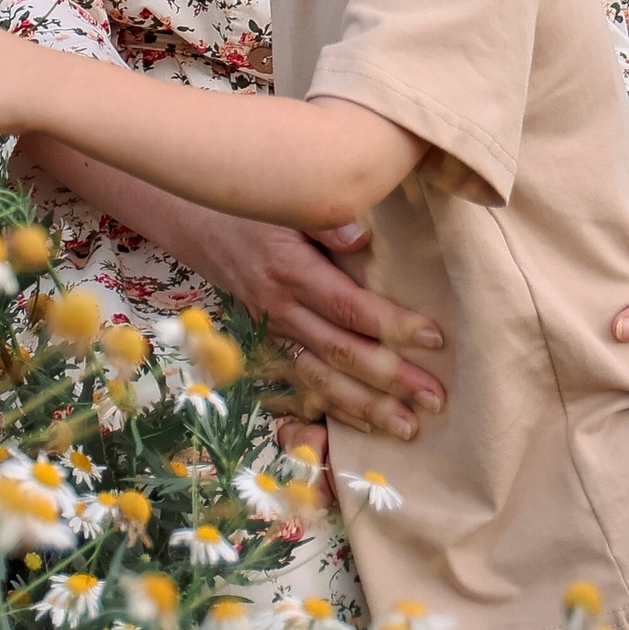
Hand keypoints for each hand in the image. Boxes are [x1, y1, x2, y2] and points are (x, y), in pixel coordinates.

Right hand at [166, 205, 446, 443]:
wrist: (193, 221)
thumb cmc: (252, 205)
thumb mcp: (285, 200)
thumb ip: (324, 218)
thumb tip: (361, 235)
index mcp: (291, 271)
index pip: (349, 306)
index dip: (392, 325)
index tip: (435, 339)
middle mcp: (281, 308)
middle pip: (341, 352)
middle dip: (390, 379)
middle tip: (435, 399)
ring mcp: (273, 330)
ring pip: (321, 378)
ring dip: (365, 408)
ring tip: (407, 429)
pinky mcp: (268, 342)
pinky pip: (302, 383)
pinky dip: (333, 408)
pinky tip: (365, 425)